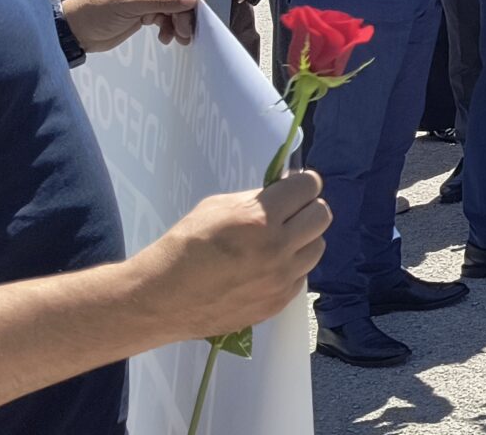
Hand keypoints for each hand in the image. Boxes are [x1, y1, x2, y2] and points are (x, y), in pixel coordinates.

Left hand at [63, 0, 207, 49]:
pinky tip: (166, 38)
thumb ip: (162, 0)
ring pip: (179, 4)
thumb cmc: (97, 11)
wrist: (76, 33)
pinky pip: (170, 17)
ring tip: (179, 37)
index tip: (198, 3)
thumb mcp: (129, 3)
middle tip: (187, 29)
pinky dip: (172, 28)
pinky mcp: (149, 11)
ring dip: (182, 21)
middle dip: (188, 8)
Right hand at [129, 171, 329, 339]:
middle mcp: (278, 248)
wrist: (164, 298)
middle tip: (290, 211)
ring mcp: (281, 279)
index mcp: (261, 218)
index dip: (303, 183)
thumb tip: (283, 192)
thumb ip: (255, 199)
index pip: (308, 187)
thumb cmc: (185, 245)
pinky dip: (291, 267)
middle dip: (308, 208)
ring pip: (317, 248)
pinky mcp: (279, 302)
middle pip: (322, 216)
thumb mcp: (218, 207)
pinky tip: (267, 267)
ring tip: (279, 241)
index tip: (296, 186)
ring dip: (303, 239)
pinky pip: (301, 276)